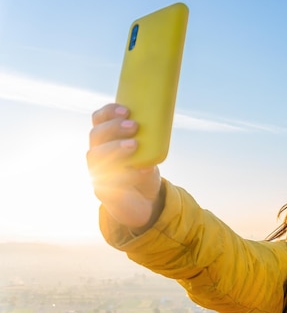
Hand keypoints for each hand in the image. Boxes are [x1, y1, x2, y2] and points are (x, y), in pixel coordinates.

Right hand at [86, 103, 162, 230]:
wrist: (143, 202)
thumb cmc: (145, 170)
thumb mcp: (149, 152)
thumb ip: (152, 139)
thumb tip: (164, 122)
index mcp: (106, 140)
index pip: (99, 120)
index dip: (109, 112)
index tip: (126, 110)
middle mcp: (97, 154)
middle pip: (95, 135)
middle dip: (113, 127)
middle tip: (134, 126)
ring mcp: (98, 173)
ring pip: (95, 156)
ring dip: (114, 148)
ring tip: (134, 145)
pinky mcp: (104, 192)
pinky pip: (108, 180)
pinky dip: (126, 174)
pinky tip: (142, 170)